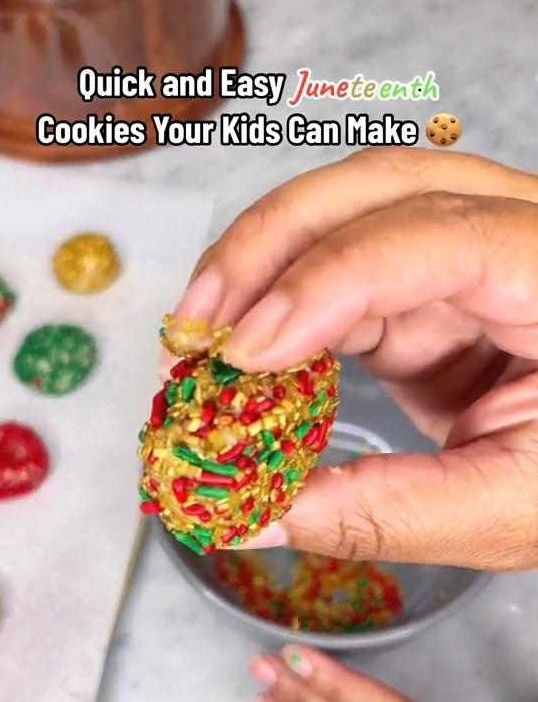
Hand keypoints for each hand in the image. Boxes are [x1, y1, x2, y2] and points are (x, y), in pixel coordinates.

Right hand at [163, 147, 537, 569]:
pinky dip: (278, 310)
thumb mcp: (511, 508)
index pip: (439, 235)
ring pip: (348, 214)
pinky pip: (338, 275)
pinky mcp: (428, 288)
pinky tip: (237, 355)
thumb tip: (252, 514)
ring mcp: (468, 253)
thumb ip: (387, 513)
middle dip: (270, 246)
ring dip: (259, 265)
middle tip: (196, 326)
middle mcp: (516, 235)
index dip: (330, 281)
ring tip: (196, 335)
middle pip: (381, 186)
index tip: (250, 351)